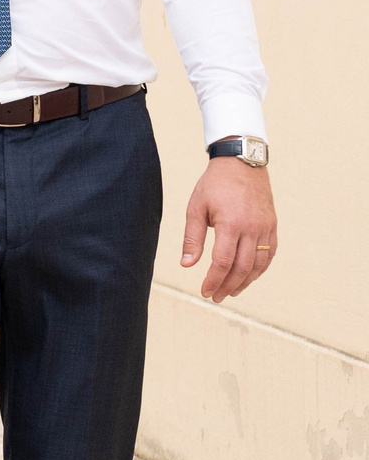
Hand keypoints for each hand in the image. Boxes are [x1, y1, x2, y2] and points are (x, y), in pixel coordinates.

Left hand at [181, 157, 275, 300]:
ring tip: (231, 292)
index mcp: (231, 224)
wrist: (242, 163)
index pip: (223, 262)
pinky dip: (260, 269)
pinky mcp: (272, 226)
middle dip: (228, 286)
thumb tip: (187, 265)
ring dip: (245, 282)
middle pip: (242, 267)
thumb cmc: (215, 184)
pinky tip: (249, 276)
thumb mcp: (196, 207)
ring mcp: (266, 228)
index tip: (205, 291)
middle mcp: (252, 229)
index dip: (213, 280)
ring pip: (259, 264)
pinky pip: (269, 254)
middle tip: (216, 296)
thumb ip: (192, 238)